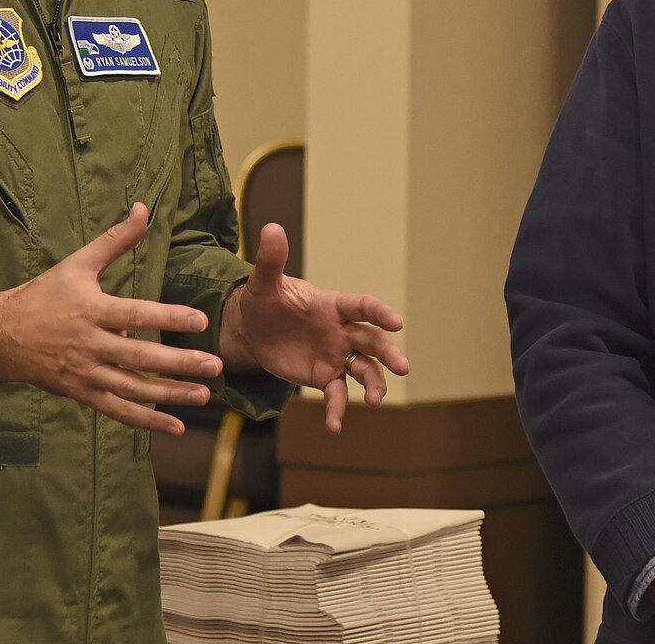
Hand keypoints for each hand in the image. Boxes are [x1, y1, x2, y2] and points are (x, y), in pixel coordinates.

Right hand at [0, 203, 223, 434]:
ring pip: (132, 389)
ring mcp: (85, 373)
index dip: (168, 317)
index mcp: (91, 310)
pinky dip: (146, 421)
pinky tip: (175, 426)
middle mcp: (90, 345)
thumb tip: (143, 207)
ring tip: (204, 395)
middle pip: (139, 357)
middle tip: (215, 366)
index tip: (200, 320)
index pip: (135, 315)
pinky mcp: (82, 393)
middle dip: (179, 364)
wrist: (1, 336)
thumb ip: (115, 239)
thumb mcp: (78, 263)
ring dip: (170, 396)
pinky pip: (117, 410)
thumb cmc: (45, 295)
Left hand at [220, 222, 408, 432]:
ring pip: (364, 370)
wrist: (252, 329)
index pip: (362, 306)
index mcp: (333, 304)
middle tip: (402, 367)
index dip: (379, 312)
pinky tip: (335, 427)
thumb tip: (271, 228)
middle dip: (388, 353)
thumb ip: (272, 261)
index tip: (396, 322)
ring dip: (374, 385)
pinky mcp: (324, 376)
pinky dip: (338, 410)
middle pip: (372, 341)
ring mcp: (336, 355)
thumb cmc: (264, 300)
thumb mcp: (263, 283)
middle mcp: (341, 330)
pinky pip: (337, 394)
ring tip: (377, 402)